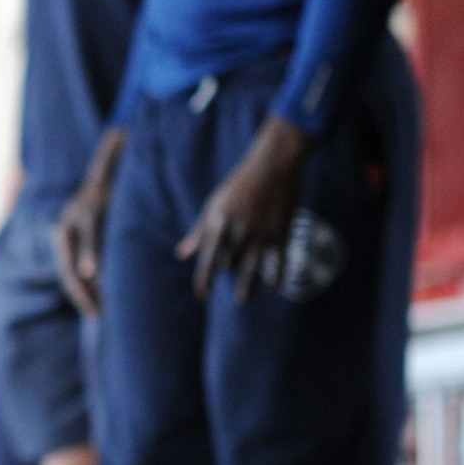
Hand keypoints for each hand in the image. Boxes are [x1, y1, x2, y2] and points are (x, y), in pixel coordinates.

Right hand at [53, 127, 128, 314]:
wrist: (92, 187)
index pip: (84, 237)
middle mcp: (65, 231)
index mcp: (77, 214)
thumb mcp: (108, 170)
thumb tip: (121, 132)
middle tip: (96, 310)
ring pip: (71, 275)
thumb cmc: (107, 180)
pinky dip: (87, 292)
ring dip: (85, 296)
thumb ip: (112, 156)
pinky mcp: (70, 255)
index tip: (93, 271)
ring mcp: (65, 245)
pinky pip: (76, 276)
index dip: (88, 253)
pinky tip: (98, 308)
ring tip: (99, 316)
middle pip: (71, 265)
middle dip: (83, 290)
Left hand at [176, 114, 309, 301]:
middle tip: (231, 270)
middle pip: (229, 263)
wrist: (274, 163)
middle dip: (228, 270)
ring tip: (243, 301)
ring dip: (247, 287)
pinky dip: (276, 275)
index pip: (207, 259)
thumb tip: (181, 255)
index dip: (204, 280)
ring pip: (252, 267)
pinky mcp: (281, 229)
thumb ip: (199, 232)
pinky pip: (278, 259)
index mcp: (219, 223)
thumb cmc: (239, 185)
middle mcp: (239, 230)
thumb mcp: (214, 206)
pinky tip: (274, 289)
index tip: (202, 295)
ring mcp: (261, 231)